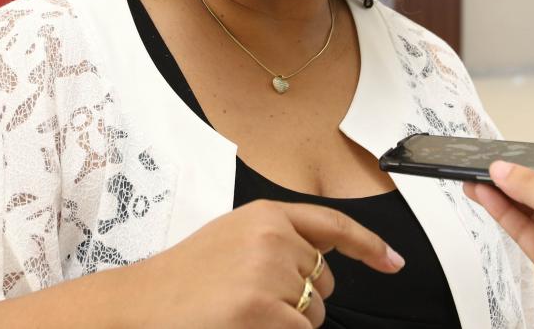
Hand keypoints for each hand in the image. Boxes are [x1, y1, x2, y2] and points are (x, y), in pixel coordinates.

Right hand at [130, 199, 404, 327]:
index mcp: (266, 215)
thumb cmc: (183, 280)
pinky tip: (244, 324)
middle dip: (301, 298)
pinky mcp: (263, 309)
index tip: (392, 261)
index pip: (333, 225)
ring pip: (313, 313)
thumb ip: (278, 241)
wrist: (141, 304)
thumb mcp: (233, 239)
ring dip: (288, 322)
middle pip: (323, 281)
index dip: (369, 245)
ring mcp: (269, 272)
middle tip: (251, 299)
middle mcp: (274, 237)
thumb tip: (318, 267)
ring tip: (242, 312)